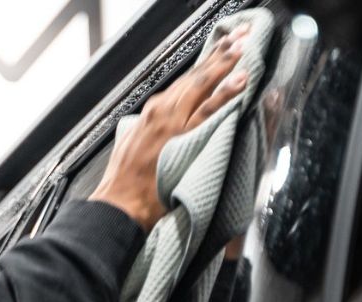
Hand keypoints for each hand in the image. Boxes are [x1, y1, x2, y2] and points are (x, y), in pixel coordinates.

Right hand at [90, 25, 249, 230]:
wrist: (119, 203)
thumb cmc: (124, 182)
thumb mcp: (131, 147)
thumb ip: (148, 132)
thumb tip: (159, 127)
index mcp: (149, 114)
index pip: (182, 84)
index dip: (202, 67)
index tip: (218, 52)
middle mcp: (160, 112)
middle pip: (194, 77)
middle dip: (218, 55)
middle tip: (238, 37)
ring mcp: (171, 124)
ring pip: (201, 86)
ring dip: (223, 64)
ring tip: (242, 47)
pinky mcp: (180, 138)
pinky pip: (207, 110)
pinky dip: (224, 94)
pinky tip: (240, 81)